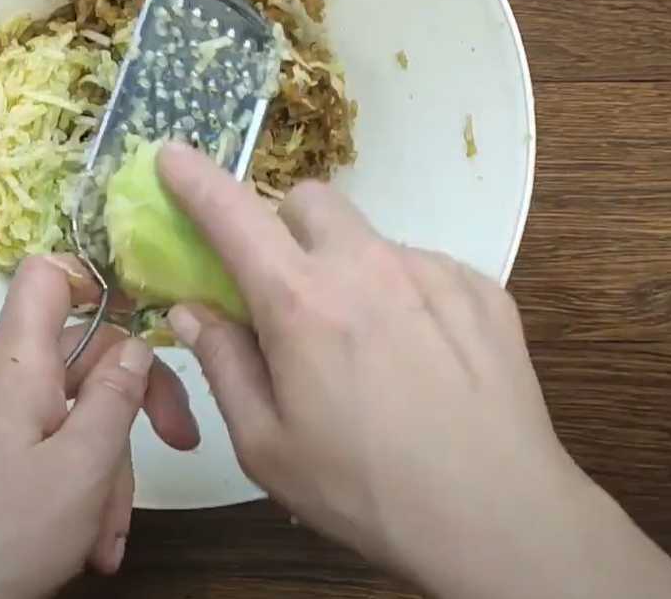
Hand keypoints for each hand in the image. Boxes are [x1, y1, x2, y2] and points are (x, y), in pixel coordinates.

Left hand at [0, 255, 199, 598]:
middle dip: (131, 407)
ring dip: (107, 473)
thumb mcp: (84, 465)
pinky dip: (81, 491)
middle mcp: (0, 382)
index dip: (94, 278)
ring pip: (76, 416)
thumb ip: (116, 396)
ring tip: (108, 535)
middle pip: (82, 357)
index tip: (144, 314)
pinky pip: (54, 452)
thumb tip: (137, 344)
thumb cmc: (10, 534)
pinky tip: (92, 544)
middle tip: (180, 443)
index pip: (45, 277)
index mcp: (15, 365)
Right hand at [156, 142, 670, 598]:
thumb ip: (224, 365)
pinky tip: (420, 364)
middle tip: (286, 291)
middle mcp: (366, 267)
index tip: (173, 156)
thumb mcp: (266, 446)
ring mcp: (433, 272)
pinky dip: (407, 298)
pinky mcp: (484, 291)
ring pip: (372, 240)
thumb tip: (194, 310)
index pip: (232, 215)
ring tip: (367, 351)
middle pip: (310, 201)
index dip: (195, 180)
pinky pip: (426, 270)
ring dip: (351, 271)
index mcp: (300, 303)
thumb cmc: (365, 490)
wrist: (497, 515)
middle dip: (285, 229)